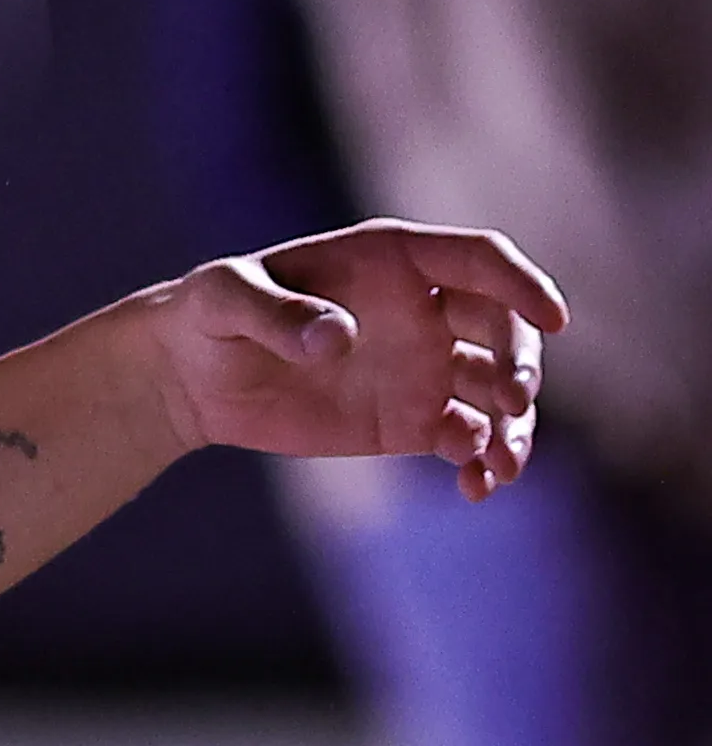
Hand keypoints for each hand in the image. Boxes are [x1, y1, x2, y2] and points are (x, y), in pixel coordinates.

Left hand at [155, 221, 565, 499]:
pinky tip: (475, 486)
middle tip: (511, 398)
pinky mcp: (413, 421)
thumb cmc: (207, 315)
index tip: (555, 317)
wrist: (192, 378)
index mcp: (390, 262)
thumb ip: (277, 314)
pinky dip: (485, 463)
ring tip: (500, 464)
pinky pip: (471, 440)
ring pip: (499, 392)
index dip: (522, 283)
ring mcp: (423, 368)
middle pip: (504, 328)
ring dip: (517, 426)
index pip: (478, 259)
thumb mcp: (225, 299)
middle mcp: (422, 312)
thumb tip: (339, 340)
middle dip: (521, 362)